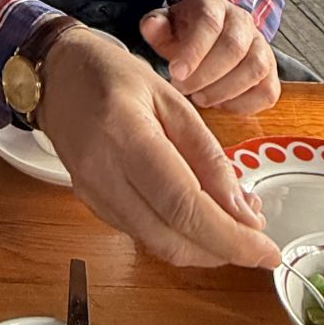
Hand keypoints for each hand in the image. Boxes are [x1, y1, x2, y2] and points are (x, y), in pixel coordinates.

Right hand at [36, 28, 278, 270]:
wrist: (55, 74)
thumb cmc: (114, 76)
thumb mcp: (172, 99)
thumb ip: (207, 155)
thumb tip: (244, 212)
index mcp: (126, 135)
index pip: (183, 205)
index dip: (230, 237)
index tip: (268, 251)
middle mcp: (103, 172)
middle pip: (171, 237)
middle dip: (223, 251)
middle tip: (257, 240)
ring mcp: (91, 193)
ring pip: (157, 245)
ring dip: (203, 248)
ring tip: (233, 224)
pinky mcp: (90, 203)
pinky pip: (141, 234)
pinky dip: (177, 237)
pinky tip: (197, 218)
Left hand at [139, 0, 278, 114]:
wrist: (207, 35)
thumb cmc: (183, 33)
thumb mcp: (165, 26)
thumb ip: (156, 27)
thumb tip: (151, 25)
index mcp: (213, 3)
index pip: (209, 23)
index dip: (194, 51)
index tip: (175, 73)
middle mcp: (242, 20)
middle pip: (234, 47)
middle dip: (206, 75)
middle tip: (184, 89)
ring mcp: (261, 44)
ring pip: (255, 68)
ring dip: (225, 90)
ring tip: (200, 98)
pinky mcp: (271, 70)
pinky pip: (268, 90)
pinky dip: (245, 104)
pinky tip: (221, 105)